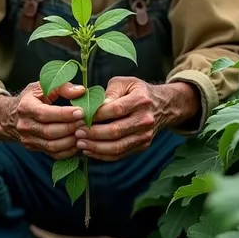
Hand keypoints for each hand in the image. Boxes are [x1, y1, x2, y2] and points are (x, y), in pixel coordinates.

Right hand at [0, 82, 85, 158]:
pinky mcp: (34, 149)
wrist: (11, 116)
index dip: (64, 114)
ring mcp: (28, 140)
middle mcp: (25, 126)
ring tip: (84, 132)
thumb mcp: (42, 87)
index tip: (81, 112)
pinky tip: (79, 142)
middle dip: (71, 127)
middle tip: (87, 122)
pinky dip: (68, 151)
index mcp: (26, 107)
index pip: (45, 113)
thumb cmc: (31, 98)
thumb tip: (81, 91)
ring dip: (71, 140)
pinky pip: (53, 154)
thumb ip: (62, 87)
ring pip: (52, 145)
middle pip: (50, 132)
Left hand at [74, 77, 200, 161]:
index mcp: (141, 100)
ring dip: (96, 147)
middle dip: (93, 133)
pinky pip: (121, 154)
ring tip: (80, 143)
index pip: (116, 109)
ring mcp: (145, 135)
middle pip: (116, 130)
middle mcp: (145, 119)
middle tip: (77, 131)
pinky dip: (103, 155)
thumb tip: (98, 104)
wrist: (161, 106)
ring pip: (118, 146)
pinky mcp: (143, 146)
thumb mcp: (124, 82)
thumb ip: (110, 91)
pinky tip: (90, 150)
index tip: (80, 116)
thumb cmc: (136, 91)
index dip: (97, 114)